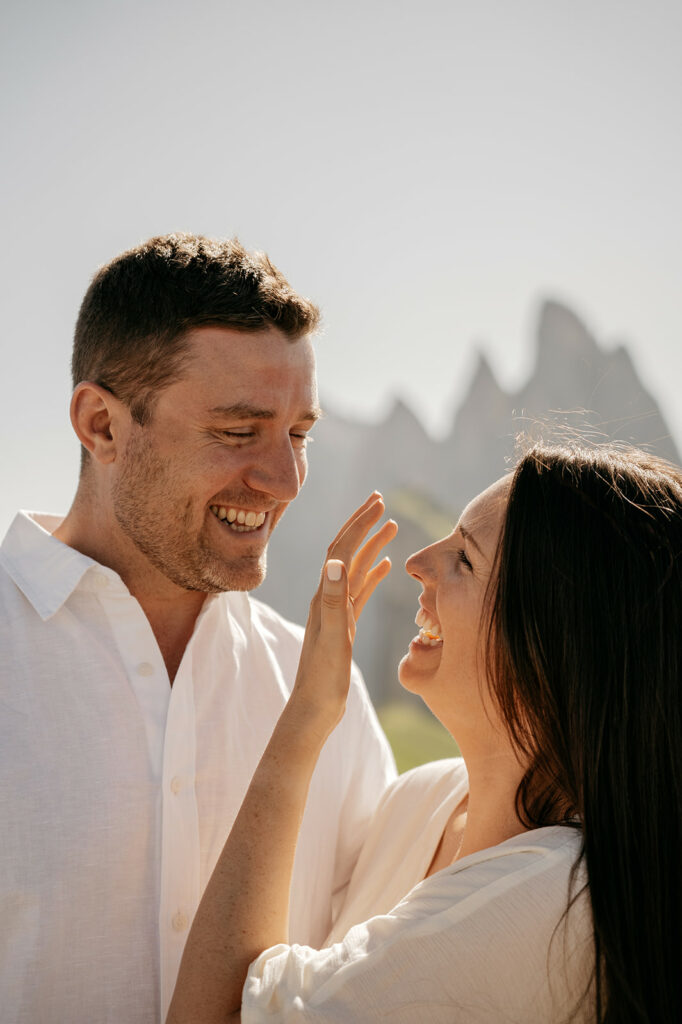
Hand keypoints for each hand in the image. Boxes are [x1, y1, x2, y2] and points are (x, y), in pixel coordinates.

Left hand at [291, 492, 397, 728]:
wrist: (313, 708)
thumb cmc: (322, 678)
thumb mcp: (332, 638)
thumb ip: (334, 600)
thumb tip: (336, 561)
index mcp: (324, 596)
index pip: (341, 549)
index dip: (359, 524)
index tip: (378, 503)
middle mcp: (327, 597)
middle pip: (345, 550)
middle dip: (362, 524)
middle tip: (380, 500)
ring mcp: (336, 610)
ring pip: (356, 568)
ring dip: (371, 545)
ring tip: (391, 527)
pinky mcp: (344, 624)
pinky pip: (361, 591)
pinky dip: (373, 574)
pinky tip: (385, 567)